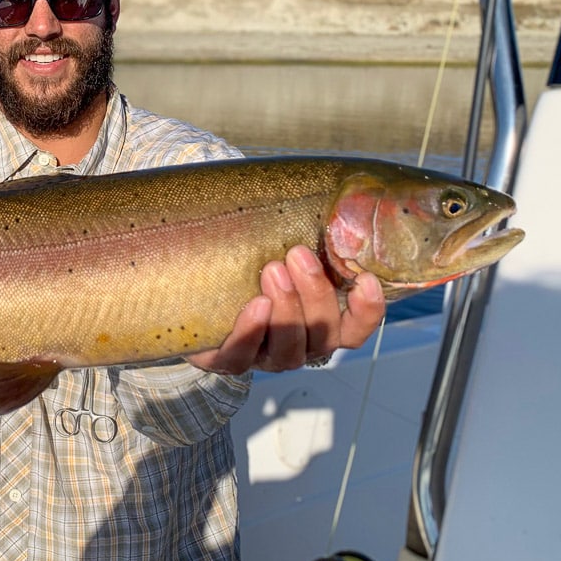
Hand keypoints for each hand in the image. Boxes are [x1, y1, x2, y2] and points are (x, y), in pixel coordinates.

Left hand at [187, 245, 384, 374]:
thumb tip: (317, 200)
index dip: (367, 311)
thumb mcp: (278, 256)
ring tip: (272, 270)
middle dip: (315, 293)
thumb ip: (301, 246)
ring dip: (286, 308)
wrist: (193, 298)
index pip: (354, 329)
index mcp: (317, 325)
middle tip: (298, 255)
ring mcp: (264, 357)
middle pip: (322, 333)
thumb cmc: (246, 271)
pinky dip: (250, 331)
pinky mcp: (227, 361)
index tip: (367, 279)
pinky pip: (242, 356)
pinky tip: (254, 305)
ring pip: (288, 348)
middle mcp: (297, 346)